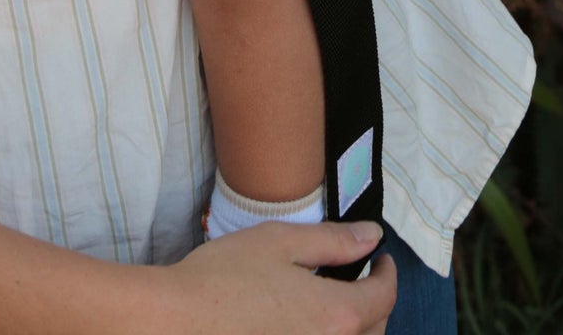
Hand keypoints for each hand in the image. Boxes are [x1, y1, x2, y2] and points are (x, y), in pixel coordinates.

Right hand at [151, 222, 395, 334]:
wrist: (175, 323)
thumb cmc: (226, 275)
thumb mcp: (282, 242)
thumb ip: (333, 241)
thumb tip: (374, 237)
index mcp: (338, 315)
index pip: (384, 297)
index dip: (387, 274)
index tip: (380, 259)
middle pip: (375, 332)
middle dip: (375, 306)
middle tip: (360, 281)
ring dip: (355, 331)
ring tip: (336, 308)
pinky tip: (305, 327)